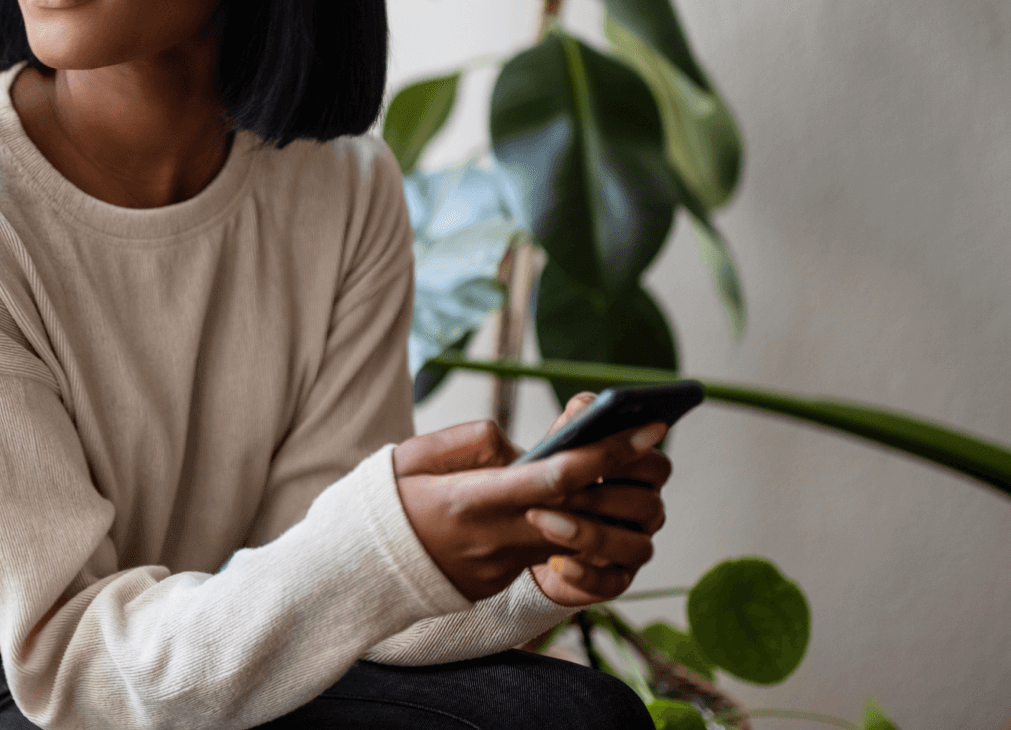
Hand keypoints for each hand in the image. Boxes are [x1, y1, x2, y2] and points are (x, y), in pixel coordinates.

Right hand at [392, 395, 669, 603]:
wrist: (355, 570)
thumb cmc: (382, 502)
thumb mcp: (414, 456)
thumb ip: (471, 442)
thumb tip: (518, 446)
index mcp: (470, 501)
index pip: (554, 478)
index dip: (605, 454)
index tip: (643, 428)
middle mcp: (492, 539)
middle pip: (579, 510)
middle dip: (624, 477)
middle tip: (654, 440)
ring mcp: (499, 566)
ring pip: (571, 537)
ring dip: (602, 506)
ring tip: (618, 472)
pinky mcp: (498, 581)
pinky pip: (542, 552)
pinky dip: (563, 527)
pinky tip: (572, 502)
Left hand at [525, 393, 671, 605]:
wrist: (526, 533)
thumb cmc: (551, 480)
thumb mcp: (558, 448)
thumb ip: (574, 424)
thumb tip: (587, 405)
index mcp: (638, 476)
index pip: (657, 465)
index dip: (634, 458)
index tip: (604, 449)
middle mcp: (645, 513)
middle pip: (650, 505)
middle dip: (608, 496)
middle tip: (566, 489)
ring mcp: (632, 548)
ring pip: (637, 547)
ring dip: (591, 533)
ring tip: (544, 521)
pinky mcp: (613, 580)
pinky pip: (612, 584)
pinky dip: (586, 574)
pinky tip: (555, 561)